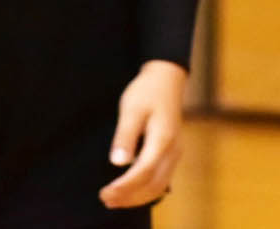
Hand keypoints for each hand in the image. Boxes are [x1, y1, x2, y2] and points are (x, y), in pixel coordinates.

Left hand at [100, 60, 186, 208]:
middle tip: (105, 199)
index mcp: (162, 139)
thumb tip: (119, 162)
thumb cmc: (147, 91)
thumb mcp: (131, 109)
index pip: (143, 172)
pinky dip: (145, 191)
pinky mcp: (172, 153)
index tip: (105, 192)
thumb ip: (125, 136)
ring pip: (159, 186)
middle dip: (129, 197)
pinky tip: (129, 192)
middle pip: (153, 185)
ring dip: (137, 197)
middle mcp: (172, 150)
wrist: (166, 79)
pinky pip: (161, 180)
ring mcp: (174, 152)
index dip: (124, 186)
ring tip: (113, 200)